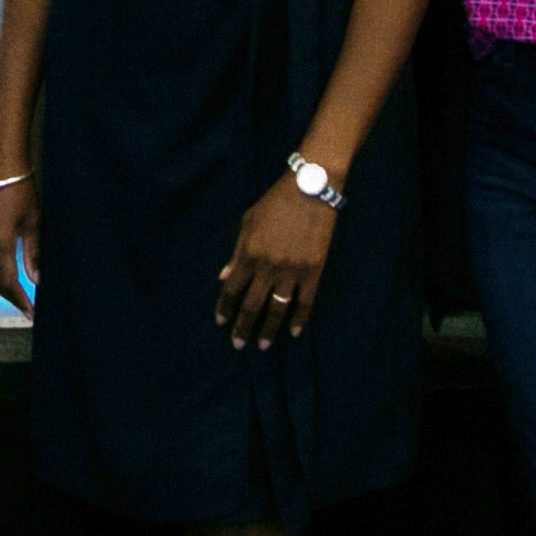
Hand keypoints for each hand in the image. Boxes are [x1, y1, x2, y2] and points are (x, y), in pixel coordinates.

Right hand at [0, 179, 40, 314]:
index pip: (7, 280)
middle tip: (26, 308)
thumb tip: (37, 280)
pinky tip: (3, 273)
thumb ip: (33, 253)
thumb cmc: (22, 191)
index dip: (19, 299)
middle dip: (9, 297)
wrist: (2, 166)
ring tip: (16, 294)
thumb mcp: (33, 223)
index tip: (30, 312)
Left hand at [215, 176, 337, 349]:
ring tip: (263, 345)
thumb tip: (223, 279)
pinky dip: (300, 319)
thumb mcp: (248, 223)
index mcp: (249, 254)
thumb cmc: (275, 203)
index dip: (224, 309)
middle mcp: (268, 267)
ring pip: (278, 309)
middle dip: (243, 327)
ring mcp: (292, 271)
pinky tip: (293, 332)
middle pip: (252, 305)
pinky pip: (306, 302)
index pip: (231, 290)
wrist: (311, 190)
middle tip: (238, 344)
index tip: (221, 323)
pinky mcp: (314, 271)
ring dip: (269, 329)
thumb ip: (236, 254)